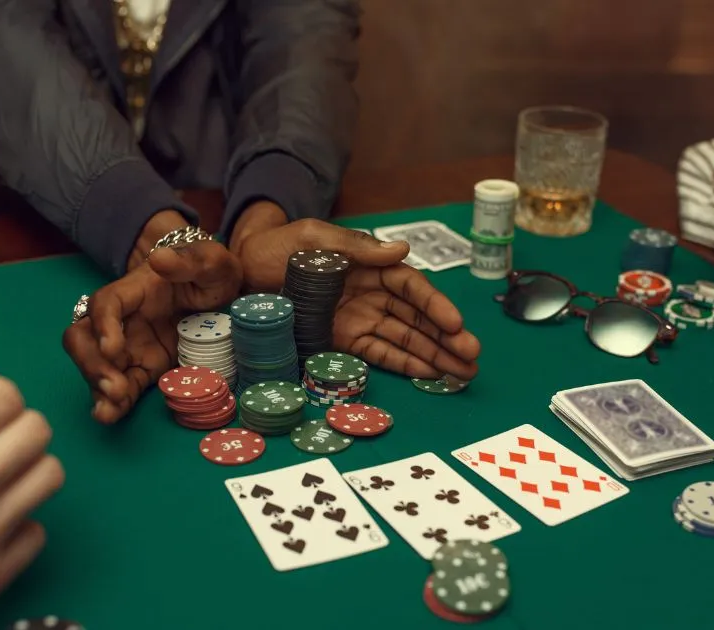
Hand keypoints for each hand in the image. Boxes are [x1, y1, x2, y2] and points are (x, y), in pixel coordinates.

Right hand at [63, 240, 241, 423]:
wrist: (222, 292)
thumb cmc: (211, 271)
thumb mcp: (210, 261)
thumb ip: (189, 260)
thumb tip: (160, 259)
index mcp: (135, 289)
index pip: (105, 303)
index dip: (103, 325)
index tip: (113, 348)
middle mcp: (123, 319)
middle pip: (84, 337)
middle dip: (91, 363)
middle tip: (115, 386)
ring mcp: (130, 345)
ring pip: (96, 365)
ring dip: (98, 387)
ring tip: (109, 409)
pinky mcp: (144, 367)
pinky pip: (122, 385)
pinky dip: (114, 402)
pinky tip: (110, 416)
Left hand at [234, 217, 480, 378]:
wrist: (239, 273)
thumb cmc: (276, 248)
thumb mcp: (314, 238)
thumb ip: (356, 247)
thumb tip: (401, 249)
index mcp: (370, 265)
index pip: (411, 287)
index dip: (435, 306)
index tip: (455, 324)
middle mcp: (371, 294)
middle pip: (417, 317)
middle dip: (447, 337)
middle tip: (474, 356)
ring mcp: (360, 319)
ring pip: (406, 339)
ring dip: (436, 356)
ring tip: (466, 372)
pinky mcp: (345, 341)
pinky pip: (381, 354)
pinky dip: (406, 366)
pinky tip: (433, 376)